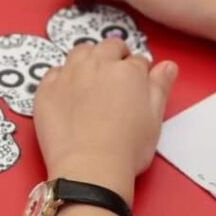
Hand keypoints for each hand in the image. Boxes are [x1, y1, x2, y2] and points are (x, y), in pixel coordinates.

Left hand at [33, 38, 177, 203]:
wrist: (90, 168)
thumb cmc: (127, 148)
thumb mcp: (154, 118)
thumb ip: (160, 86)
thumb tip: (168, 66)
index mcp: (127, 71)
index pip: (137, 60)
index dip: (139, 71)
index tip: (138, 83)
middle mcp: (97, 65)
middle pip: (108, 47)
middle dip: (116, 55)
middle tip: (116, 74)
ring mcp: (69, 75)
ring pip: (80, 52)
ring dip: (89, 58)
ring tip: (92, 75)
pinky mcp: (47, 90)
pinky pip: (54, 72)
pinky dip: (63, 76)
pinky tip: (67, 91)